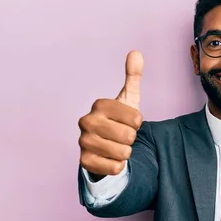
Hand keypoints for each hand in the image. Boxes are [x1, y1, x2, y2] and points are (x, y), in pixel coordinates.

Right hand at [78, 50, 143, 177]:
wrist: (106, 147)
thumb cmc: (119, 121)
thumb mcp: (129, 100)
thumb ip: (133, 77)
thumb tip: (136, 52)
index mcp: (99, 104)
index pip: (136, 119)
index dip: (137, 123)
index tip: (129, 122)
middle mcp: (86, 121)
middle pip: (129, 136)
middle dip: (131, 139)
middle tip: (122, 136)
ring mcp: (83, 141)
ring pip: (123, 153)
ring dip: (125, 153)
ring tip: (117, 146)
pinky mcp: (84, 161)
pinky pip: (115, 167)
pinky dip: (118, 165)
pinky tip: (111, 158)